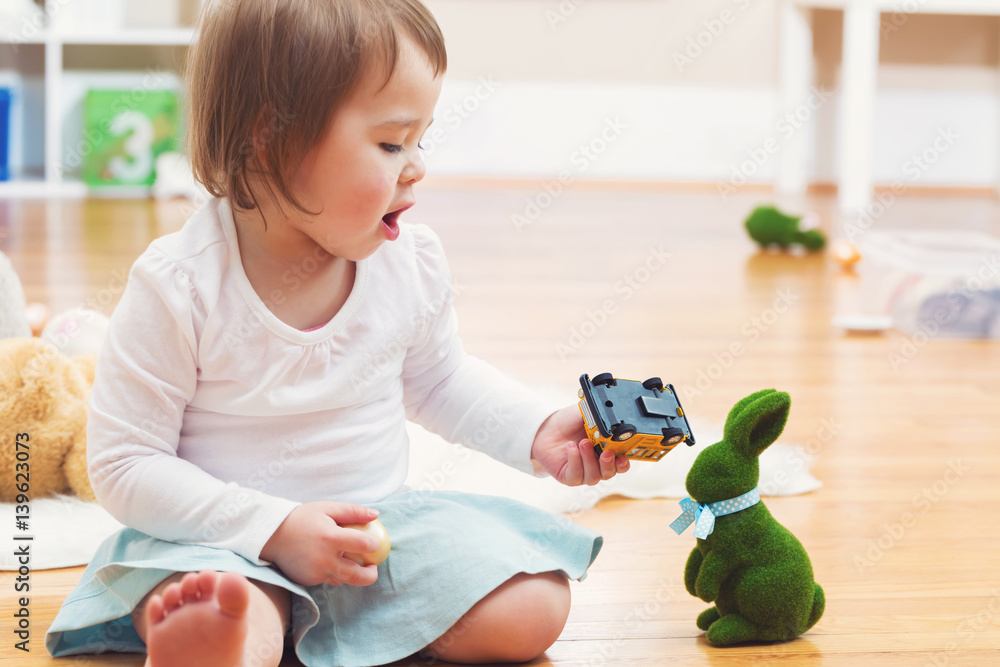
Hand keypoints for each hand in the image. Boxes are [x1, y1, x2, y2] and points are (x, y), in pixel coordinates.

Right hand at [259, 502, 381, 587]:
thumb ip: (352, 511)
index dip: (374, 545)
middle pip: (357, 576)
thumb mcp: (327, 508)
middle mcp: (324, 559)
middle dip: (371, 575)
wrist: (271, 535)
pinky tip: (330, 562)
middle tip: (373, 568)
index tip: (376, 544)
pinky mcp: (308, 581)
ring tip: (352, 563)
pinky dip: (333, 573)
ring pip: (342, 580)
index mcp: (331, 538)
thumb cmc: (301, 518)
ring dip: (350, 573)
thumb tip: (375, 514)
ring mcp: (316, 573)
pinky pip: (327, 580)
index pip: (363, 545)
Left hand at [530, 404, 629, 485]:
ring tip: (583, 443)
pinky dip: (575, 461)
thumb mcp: (588, 416)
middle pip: (610, 473)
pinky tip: (571, 448)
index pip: (621, 463)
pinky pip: (576, 476)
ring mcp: (583, 472)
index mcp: (606, 451)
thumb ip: (602, 419)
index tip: (623, 456)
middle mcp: (596, 464)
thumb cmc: (569, 422)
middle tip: (606, 452)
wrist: (546, 426)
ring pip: (594, 477)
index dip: (624, 462)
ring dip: (590, 460)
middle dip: (609, 464)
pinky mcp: (568, 476)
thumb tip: (614, 419)